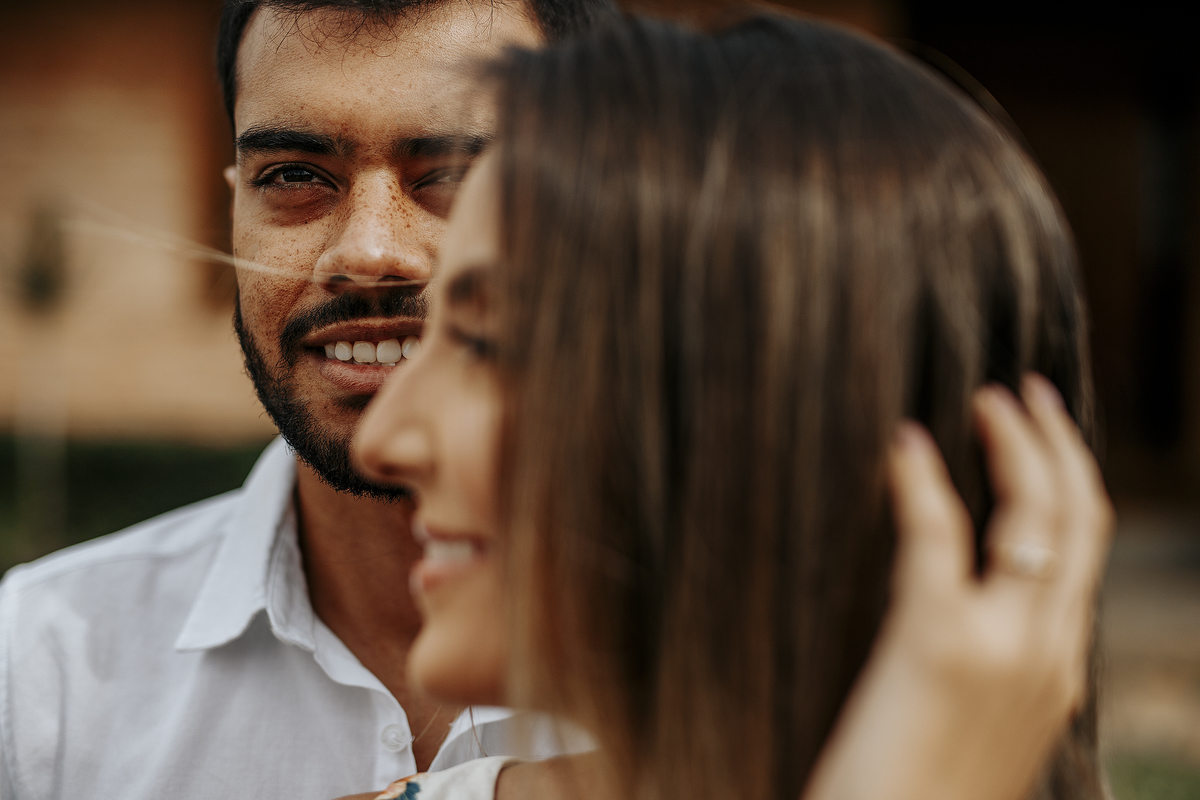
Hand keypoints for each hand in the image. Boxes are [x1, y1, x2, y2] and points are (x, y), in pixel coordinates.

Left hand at [804, 374, 1113, 799]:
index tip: (1038, 433)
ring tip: (984, 398)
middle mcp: (1050, 655)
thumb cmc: (913, 793)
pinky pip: (937, 537)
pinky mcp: (937, 645)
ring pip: (1036, 515)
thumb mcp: (977, 727)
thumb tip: (963, 605)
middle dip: (1056, 442)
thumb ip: (989, 665)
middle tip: (1020, 391)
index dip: (1069, 481)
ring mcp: (1003, 648)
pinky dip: (922, 480)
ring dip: (1013, 444)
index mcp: (1058, 672)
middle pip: (1078, 519)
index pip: (1085, 554)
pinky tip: (902, 442)